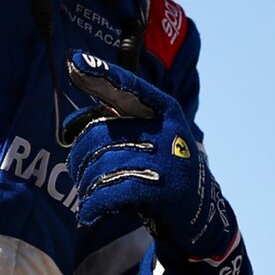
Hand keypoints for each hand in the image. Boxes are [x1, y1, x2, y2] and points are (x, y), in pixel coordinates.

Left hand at [63, 54, 241, 268]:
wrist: (202, 212)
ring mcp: (167, 159)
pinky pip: (113, 192)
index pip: (128, 87)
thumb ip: (121, 125)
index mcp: (164, 111)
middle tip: (77, 172)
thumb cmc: (164, 170)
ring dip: (86, 184)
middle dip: (80, 156)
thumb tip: (72, 123)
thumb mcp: (153, 140)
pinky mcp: (163, 190)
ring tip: (86, 195)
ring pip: (103, 165)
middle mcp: (166, 129)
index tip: (74, 62)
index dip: (101, 74)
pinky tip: (89, 212)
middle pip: (101, 133)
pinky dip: (94, 204)